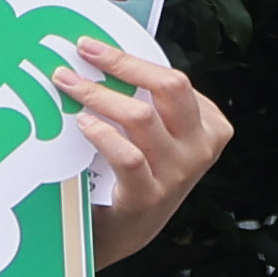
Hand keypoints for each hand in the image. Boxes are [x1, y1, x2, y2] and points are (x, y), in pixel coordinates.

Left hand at [72, 46, 230, 264]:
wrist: (126, 230)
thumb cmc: (137, 171)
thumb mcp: (154, 134)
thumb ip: (146, 102)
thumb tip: (101, 56)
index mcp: (209, 125)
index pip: (173, 79)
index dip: (129, 59)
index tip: (91, 47)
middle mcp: (201, 147)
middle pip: (169, 88)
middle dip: (121, 66)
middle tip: (81, 55)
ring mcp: (179, 172)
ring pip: (141, 117)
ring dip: (98, 95)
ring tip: (68, 85)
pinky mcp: (150, 195)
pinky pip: (127, 156)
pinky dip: (102, 135)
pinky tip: (82, 124)